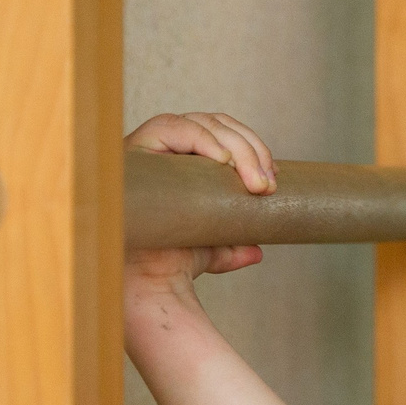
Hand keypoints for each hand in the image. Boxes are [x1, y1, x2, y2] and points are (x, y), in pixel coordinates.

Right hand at [124, 111, 276, 295]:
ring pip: (198, 122)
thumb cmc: (177, 262)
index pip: (219, 130)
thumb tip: (256, 251)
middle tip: (268, 185)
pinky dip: (202, 140)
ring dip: (237, 148)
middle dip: (250, 149)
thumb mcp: (214, 248)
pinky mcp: (132, 150)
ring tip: (256, 184)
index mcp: (178, 161)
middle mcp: (159, 149)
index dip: (250, 146)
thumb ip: (234, 244)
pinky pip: (168, 127)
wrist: (153, 281)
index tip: (273, 178)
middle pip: (213, 123)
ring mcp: (144, 147)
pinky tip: (225, 163)